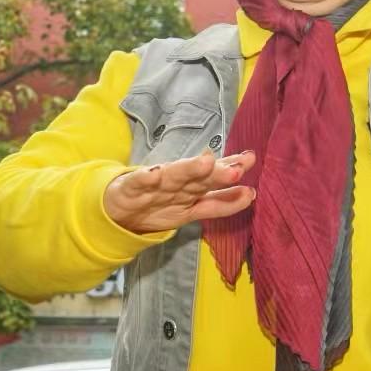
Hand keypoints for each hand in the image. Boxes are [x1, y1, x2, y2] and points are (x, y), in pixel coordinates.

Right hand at [103, 149, 256, 234]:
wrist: (119, 210)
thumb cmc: (160, 201)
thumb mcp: (192, 204)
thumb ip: (220, 200)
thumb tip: (251, 193)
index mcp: (192, 187)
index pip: (215, 178)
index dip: (231, 170)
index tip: (249, 160)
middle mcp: (177, 183)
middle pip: (199, 177)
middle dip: (217, 173)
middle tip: (236, 169)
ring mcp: (155, 185)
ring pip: (174, 176)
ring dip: (189, 169)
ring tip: (206, 163)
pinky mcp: (131, 188)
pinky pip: (139, 183)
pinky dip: (146, 178)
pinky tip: (154, 174)